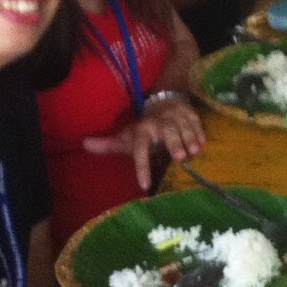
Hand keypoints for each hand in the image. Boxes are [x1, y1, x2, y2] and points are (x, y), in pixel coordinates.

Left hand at [83, 98, 207, 190]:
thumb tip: (84, 144)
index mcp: (143, 129)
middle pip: (168, 131)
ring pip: (184, 126)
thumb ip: (109, 144)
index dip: (141, 165)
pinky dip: (200, 133)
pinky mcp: (190, 113)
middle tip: (180, 158)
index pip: (140, 147)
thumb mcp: (127, 136)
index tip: (144, 185)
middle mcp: (160, 122)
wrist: (164, 101)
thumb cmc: (145, 128)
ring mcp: (177, 116)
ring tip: (195, 151)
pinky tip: (203, 144)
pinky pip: (196, 122)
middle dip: (174, 142)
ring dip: (190, 138)